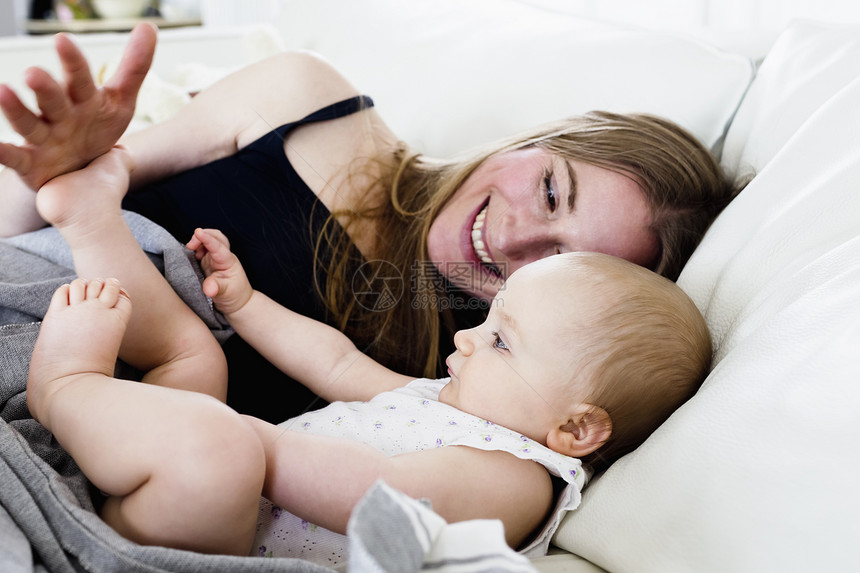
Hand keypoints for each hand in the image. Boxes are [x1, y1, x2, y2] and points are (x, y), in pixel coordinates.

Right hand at [0, 23, 155, 189]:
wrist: (77, 167)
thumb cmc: (96, 127)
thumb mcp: (120, 101)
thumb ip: (134, 67)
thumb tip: (149, 26)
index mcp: (80, 99)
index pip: (78, 78)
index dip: (73, 62)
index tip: (63, 39)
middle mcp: (58, 115)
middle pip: (52, 99)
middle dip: (45, 87)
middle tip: (34, 74)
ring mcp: (43, 138)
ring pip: (28, 123)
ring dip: (16, 110)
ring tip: (2, 91)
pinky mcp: (31, 163)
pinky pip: (14, 158)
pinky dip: (2, 152)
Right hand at [187, 228, 253, 315]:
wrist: (238, 302)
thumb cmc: (234, 296)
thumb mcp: (225, 294)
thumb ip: (216, 289)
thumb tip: (208, 288)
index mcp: (228, 262)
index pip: (218, 246)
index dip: (207, 238)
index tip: (197, 232)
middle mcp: (223, 257)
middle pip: (217, 236)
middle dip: (204, 235)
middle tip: (191, 245)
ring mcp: (216, 259)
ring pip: (211, 240)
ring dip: (200, 239)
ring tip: (191, 249)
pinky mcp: (209, 262)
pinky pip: (204, 248)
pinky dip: (197, 246)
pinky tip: (193, 253)